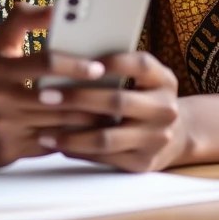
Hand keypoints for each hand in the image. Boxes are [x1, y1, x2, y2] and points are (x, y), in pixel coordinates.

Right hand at [0, 4, 106, 167]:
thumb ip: (22, 19)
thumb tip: (55, 7)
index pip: (42, 62)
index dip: (73, 64)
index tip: (99, 66)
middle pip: (55, 97)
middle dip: (88, 96)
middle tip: (117, 92)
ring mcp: (2, 127)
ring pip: (57, 123)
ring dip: (87, 119)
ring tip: (112, 110)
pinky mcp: (8, 151)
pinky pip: (50, 144)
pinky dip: (72, 138)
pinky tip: (90, 131)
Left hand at [38, 51, 188, 172]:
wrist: (174, 136)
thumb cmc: (143, 97)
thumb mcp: (143, 78)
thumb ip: (119, 68)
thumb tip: (71, 57)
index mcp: (163, 80)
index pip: (139, 65)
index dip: (111, 62)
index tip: (78, 61)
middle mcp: (165, 109)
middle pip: (117, 102)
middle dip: (77, 98)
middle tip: (45, 96)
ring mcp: (156, 138)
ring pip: (106, 137)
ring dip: (71, 135)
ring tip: (44, 130)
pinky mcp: (144, 162)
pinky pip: (104, 157)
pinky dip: (79, 151)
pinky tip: (59, 144)